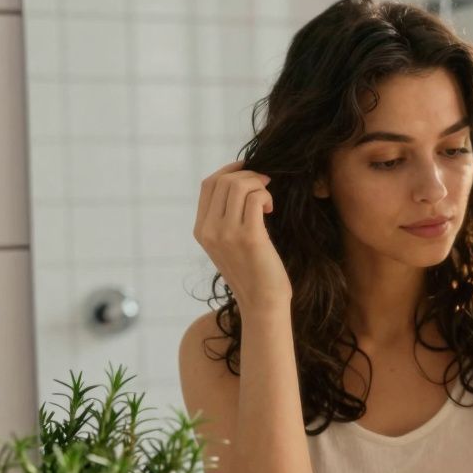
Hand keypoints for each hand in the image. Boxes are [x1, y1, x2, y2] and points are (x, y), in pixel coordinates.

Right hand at [193, 162, 291, 312]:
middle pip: (224, 181)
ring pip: (240, 186)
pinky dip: (266, 196)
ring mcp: (227, 234)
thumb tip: (239, 185)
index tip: (248, 169)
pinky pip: (256, 198)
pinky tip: (271, 209)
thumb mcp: (228, 244)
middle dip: (249, 176)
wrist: (262, 302)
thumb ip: (225, 219)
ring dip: (259, 185)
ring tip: (268, 200)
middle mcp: (209, 230)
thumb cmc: (252, 272)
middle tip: (265, 186)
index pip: (208, 185)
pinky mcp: (249, 237)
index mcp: (201, 230)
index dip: (229, 170)